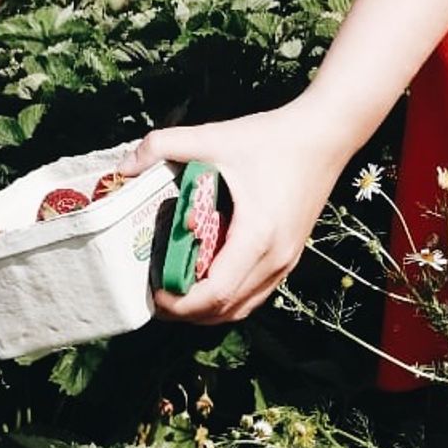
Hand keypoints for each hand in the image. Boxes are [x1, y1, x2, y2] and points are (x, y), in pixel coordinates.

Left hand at [135, 100, 348, 322]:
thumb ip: (164, 146)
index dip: (179, 303)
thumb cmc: (273, 138)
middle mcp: (275, 259)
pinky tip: (206, 278)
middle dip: (186, 311)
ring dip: (207, 309)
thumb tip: (124, 167)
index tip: (153, 290)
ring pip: (241, 307)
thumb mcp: (214, 138)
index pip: (214, 294)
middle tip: (155, 294)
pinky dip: (227, 298)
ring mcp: (286, 262)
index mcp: (257, 237)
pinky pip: (255, 293)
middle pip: (225, 310)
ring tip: (177, 291)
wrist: (324, 135)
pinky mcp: (290, 257)